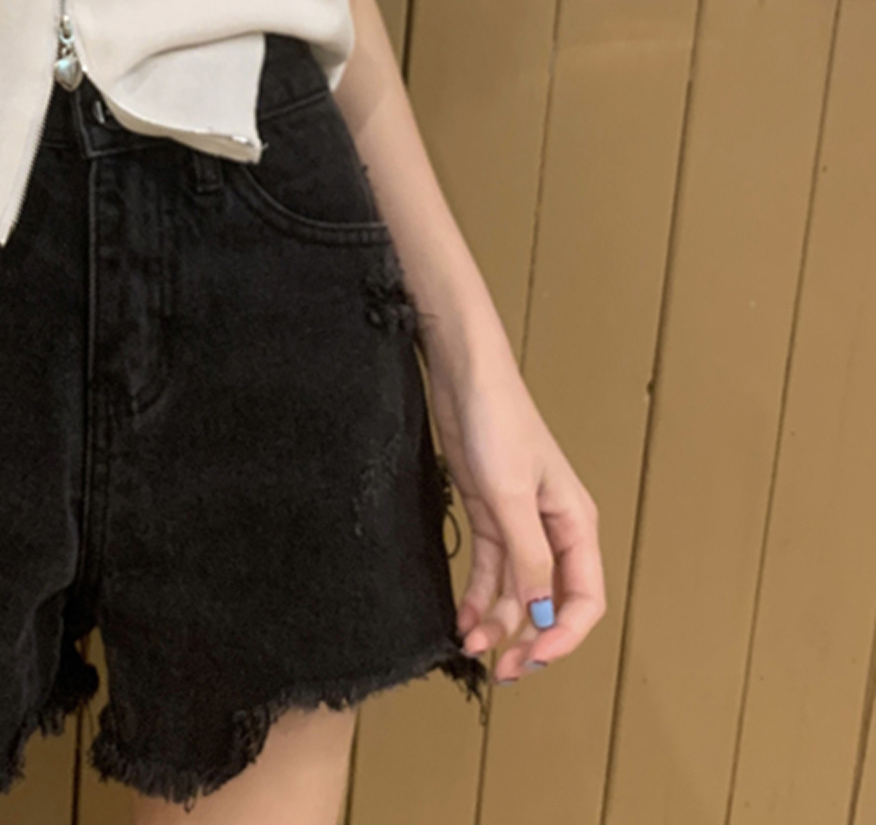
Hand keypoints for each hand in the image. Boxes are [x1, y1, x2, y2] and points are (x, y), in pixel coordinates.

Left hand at [419, 321, 605, 683]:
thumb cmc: (497, 421)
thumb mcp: (511, 495)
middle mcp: (552, 529)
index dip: (562, 637)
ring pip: (516, 589)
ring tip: (470, 647)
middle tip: (499, 671)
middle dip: (527, 638)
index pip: (583, 599)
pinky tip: (463, 618)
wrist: (463, 375)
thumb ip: (528, 557)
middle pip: (549, 601)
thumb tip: (542, 615)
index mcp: (575, 524)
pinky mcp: (488, 511)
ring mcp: (520, 522)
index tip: (531, 660)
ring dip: (497, 621)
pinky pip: (490, 567)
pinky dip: (479, 595)